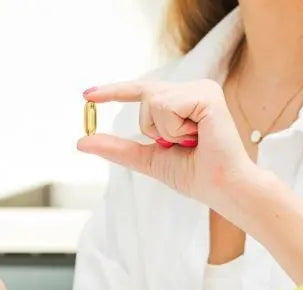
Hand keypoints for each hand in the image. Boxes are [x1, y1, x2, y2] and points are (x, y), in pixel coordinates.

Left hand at [77, 80, 255, 202]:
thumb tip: (81, 142)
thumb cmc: (194, 174)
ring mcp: (201, 89)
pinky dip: (175, 130)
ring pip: (152, 101)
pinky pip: (166, 107)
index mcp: (181, 100)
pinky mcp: (207, 94)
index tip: (85, 95)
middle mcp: (192, 89)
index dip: (112, 91)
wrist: (221, 187)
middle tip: (183, 145)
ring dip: (164, 131)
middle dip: (153, 128)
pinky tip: (198, 137)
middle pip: (143, 95)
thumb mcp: (147, 159)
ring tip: (192, 141)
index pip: (140, 91)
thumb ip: (117, 148)